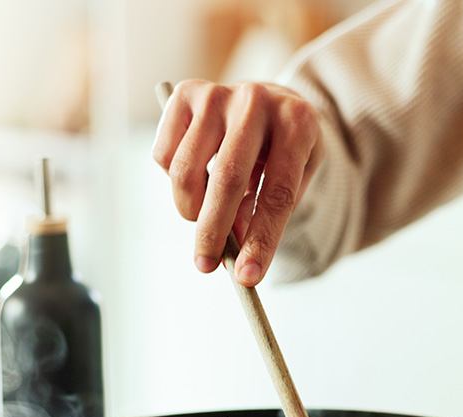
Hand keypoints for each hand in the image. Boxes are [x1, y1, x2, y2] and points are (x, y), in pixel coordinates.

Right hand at [153, 80, 324, 285]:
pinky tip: (195, 178)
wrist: (273, 100)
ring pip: (186, 170)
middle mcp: (257, 101)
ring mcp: (218, 93)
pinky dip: (173, 181)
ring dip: (189, 209)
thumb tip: (232, 249)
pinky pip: (164, 155)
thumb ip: (266, 213)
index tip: (247, 277)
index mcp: (298, 123)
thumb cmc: (285, 150)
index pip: (278, 193)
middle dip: (213, 231)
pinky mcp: (185, 93)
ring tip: (202, 217)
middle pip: (228, 179)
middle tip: (206, 266)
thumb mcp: (293, 180)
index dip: (262, 240)